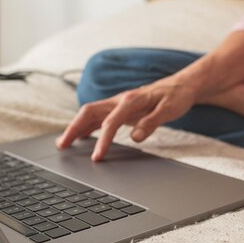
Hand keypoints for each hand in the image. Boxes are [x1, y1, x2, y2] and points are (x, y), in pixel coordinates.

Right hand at [56, 76, 197, 160]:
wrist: (182, 85)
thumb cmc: (176, 96)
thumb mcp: (169, 110)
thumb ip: (151, 122)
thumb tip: (135, 137)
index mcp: (131, 100)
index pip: (111, 122)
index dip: (102, 140)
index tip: (96, 157)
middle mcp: (121, 100)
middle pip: (89, 112)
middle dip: (74, 128)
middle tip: (61, 146)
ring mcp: (119, 103)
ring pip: (91, 114)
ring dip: (76, 127)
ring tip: (64, 143)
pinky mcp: (122, 108)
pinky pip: (100, 116)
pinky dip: (88, 126)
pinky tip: (82, 137)